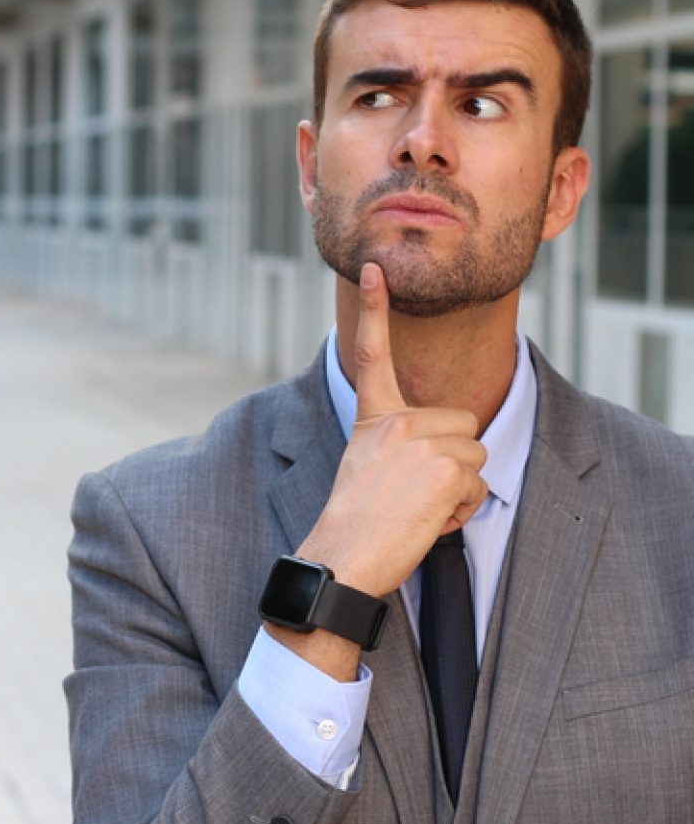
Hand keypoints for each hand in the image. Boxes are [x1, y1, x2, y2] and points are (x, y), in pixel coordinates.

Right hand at [297, 263, 488, 598]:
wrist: (343, 554)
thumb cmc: (355, 519)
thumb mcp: (367, 465)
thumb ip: (399, 443)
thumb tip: (449, 451)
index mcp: (373, 417)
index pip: (372, 354)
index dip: (374, 309)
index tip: (373, 269)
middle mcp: (396, 421)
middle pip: (461, 423)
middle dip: (453, 459)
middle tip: (414, 491)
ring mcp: (421, 440)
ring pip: (475, 453)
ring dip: (459, 486)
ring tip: (418, 507)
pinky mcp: (446, 466)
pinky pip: (479, 483)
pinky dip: (463, 507)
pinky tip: (427, 520)